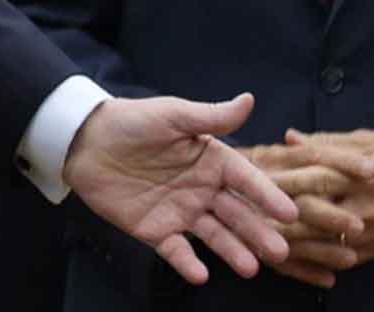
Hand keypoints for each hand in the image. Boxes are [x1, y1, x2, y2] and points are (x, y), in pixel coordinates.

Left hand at [65, 93, 297, 283]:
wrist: (82, 141)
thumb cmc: (130, 121)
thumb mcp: (172, 115)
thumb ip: (211, 116)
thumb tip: (249, 100)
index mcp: (212, 161)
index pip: (246, 181)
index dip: (267, 196)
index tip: (290, 213)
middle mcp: (203, 189)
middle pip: (237, 214)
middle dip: (259, 232)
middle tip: (280, 251)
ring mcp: (181, 211)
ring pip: (214, 236)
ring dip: (233, 251)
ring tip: (251, 267)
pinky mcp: (155, 230)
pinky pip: (175, 250)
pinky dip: (187, 263)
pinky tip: (200, 274)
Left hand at [241, 137, 373, 287]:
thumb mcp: (365, 138)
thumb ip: (324, 143)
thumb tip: (287, 138)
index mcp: (359, 173)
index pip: (313, 178)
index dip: (279, 180)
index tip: (248, 179)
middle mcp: (366, 204)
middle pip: (312, 214)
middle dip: (275, 215)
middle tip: (240, 215)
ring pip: (322, 243)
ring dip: (288, 243)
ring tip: (253, 240)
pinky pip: (340, 260)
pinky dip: (313, 261)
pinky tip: (288, 259)